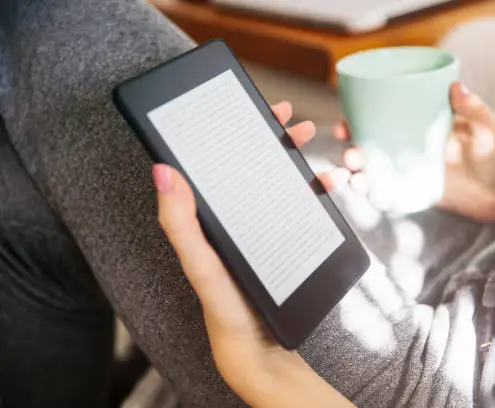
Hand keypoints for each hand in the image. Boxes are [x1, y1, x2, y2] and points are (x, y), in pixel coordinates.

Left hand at [153, 102, 353, 406]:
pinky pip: (304, 208)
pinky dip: (319, 193)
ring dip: (299, 161)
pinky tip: (332, 187)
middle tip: (294, 124)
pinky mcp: (286, 242)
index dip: (236, 131)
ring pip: (282, 182)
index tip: (255, 108)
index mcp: (212, 218)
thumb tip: (162, 172)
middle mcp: (237, 218)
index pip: (221, 162)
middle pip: (254, 165)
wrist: (262, 351)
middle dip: (275, 139)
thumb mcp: (202, 268)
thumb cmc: (225, 311)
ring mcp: (264, 229)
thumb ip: (181, 225)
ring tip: (318, 151)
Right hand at [335, 82, 494, 221]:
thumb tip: (456, 86)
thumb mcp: (490, 128)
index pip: (388, 119)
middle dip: (354, 147)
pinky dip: (373, 192)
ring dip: (359, 171)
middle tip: (350, 152)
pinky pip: (391, 193)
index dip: (363, 119)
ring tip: (353, 173)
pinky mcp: (420, 194)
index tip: (348, 119)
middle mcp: (415, 148)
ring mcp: (416, 172)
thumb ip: (474, 109)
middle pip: (375, 146)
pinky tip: (363, 190)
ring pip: (378, 170)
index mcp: (425, 127)